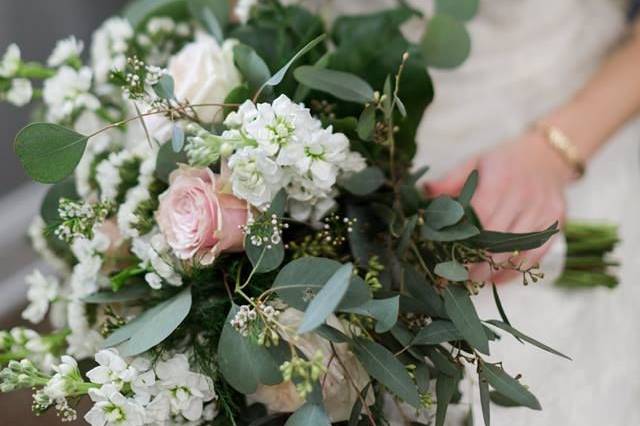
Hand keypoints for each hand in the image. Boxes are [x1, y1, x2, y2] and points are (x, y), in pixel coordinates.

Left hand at [425, 131, 572, 282]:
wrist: (547, 156)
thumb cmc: (503, 162)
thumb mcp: (474, 163)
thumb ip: (450, 180)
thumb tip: (425, 193)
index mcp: (500, 179)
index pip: (480, 217)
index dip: (463, 240)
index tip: (448, 256)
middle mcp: (524, 195)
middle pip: (498, 238)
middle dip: (476, 261)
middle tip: (457, 275)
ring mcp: (543, 210)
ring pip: (517, 251)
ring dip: (494, 270)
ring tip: (475, 280)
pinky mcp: (556, 222)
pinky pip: (536, 254)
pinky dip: (515, 270)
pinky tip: (498, 278)